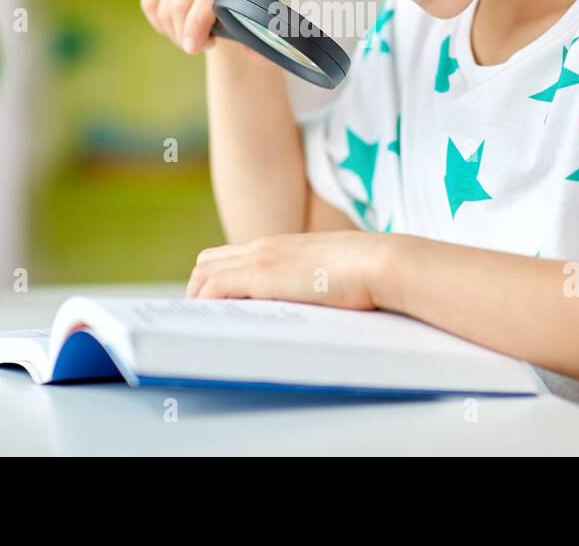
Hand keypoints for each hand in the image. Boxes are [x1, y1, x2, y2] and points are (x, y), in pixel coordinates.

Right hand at [139, 0, 263, 53]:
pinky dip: (160, 24)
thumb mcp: (261, 33)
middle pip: (182, 2)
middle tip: (197, 48)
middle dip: (185, 34)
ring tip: (194, 38)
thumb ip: (264, 46)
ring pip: (164, 7)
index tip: (193, 48)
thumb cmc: (246, 19)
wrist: (229, 4)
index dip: (197, 23)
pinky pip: (149, 3)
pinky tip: (178, 27)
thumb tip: (257, 54)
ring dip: (175, 32)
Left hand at [185, 231, 392, 310]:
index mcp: (281, 246)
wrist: (380, 263)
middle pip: (207, 262)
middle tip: (204, 323)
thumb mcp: (331, 275)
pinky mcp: (261, 275)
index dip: (216, 281)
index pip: (229, 257)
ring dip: (198, 301)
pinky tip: (212, 328)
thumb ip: (311, 284)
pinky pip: (214, 289)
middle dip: (199, 291)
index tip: (215, 308)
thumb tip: (310, 307)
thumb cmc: (368, 273)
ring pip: (203, 274)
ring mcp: (261, 259)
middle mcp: (265, 247)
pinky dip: (206, 307)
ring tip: (201, 332)